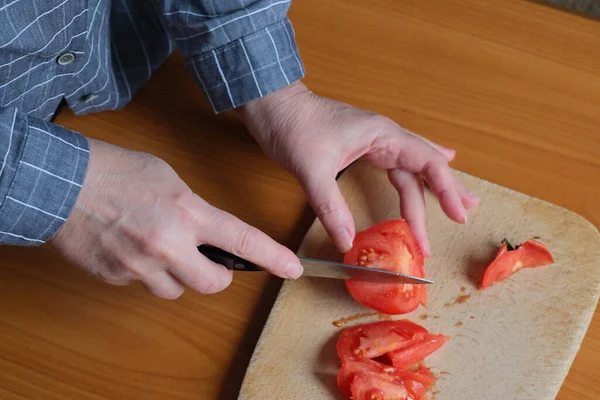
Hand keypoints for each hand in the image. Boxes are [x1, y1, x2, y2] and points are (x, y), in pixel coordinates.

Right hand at [50, 139, 302, 298]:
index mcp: (188, 213)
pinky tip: (132, 248)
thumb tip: (207, 232)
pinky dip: (146, 272)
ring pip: (176, 291)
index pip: (243, 241)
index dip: (273, 258)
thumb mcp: (168, 179)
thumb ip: (194, 209)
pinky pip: (143, 285)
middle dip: (218, 276)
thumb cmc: (116, 171)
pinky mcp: (117, 278)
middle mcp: (169, 245)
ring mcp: (141, 266)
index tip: (292, 268)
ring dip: (178, 276)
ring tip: (160, 248)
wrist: (61, 184)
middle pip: (214, 284)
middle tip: (210, 261)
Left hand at [239, 82, 478, 256]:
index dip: (447, 189)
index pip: (428, 162)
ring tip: (454, 207)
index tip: (459, 214)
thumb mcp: (312, 169)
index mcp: (382, 135)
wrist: (274, 107)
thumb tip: (347, 242)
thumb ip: (331, 207)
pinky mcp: (362, 148)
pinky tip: (424, 181)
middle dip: (443, 195)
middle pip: (423, 168)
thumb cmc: (294, 126)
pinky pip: (395, 166)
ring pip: (410, 170)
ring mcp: (374, 141)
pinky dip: (413, 178)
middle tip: (461, 219)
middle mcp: (384, 137)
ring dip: (430, 192)